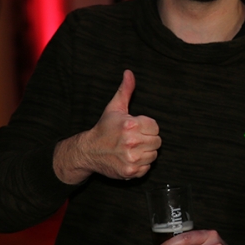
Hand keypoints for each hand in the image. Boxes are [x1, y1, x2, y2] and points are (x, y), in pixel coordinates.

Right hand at [53, 70, 160, 184]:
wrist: (88, 151)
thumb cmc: (104, 129)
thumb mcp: (114, 108)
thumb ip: (125, 90)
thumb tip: (129, 73)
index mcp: (130, 124)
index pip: (155, 127)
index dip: (147, 127)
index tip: (137, 128)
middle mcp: (131, 141)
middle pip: (157, 141)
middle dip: (147, 139)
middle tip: (134, 139)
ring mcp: (131, 158)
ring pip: (153, 155)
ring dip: (145, 152)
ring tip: (132, 148)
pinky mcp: (130, 171)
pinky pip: (147, 168)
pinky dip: (141, 165)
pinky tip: (129, 158)